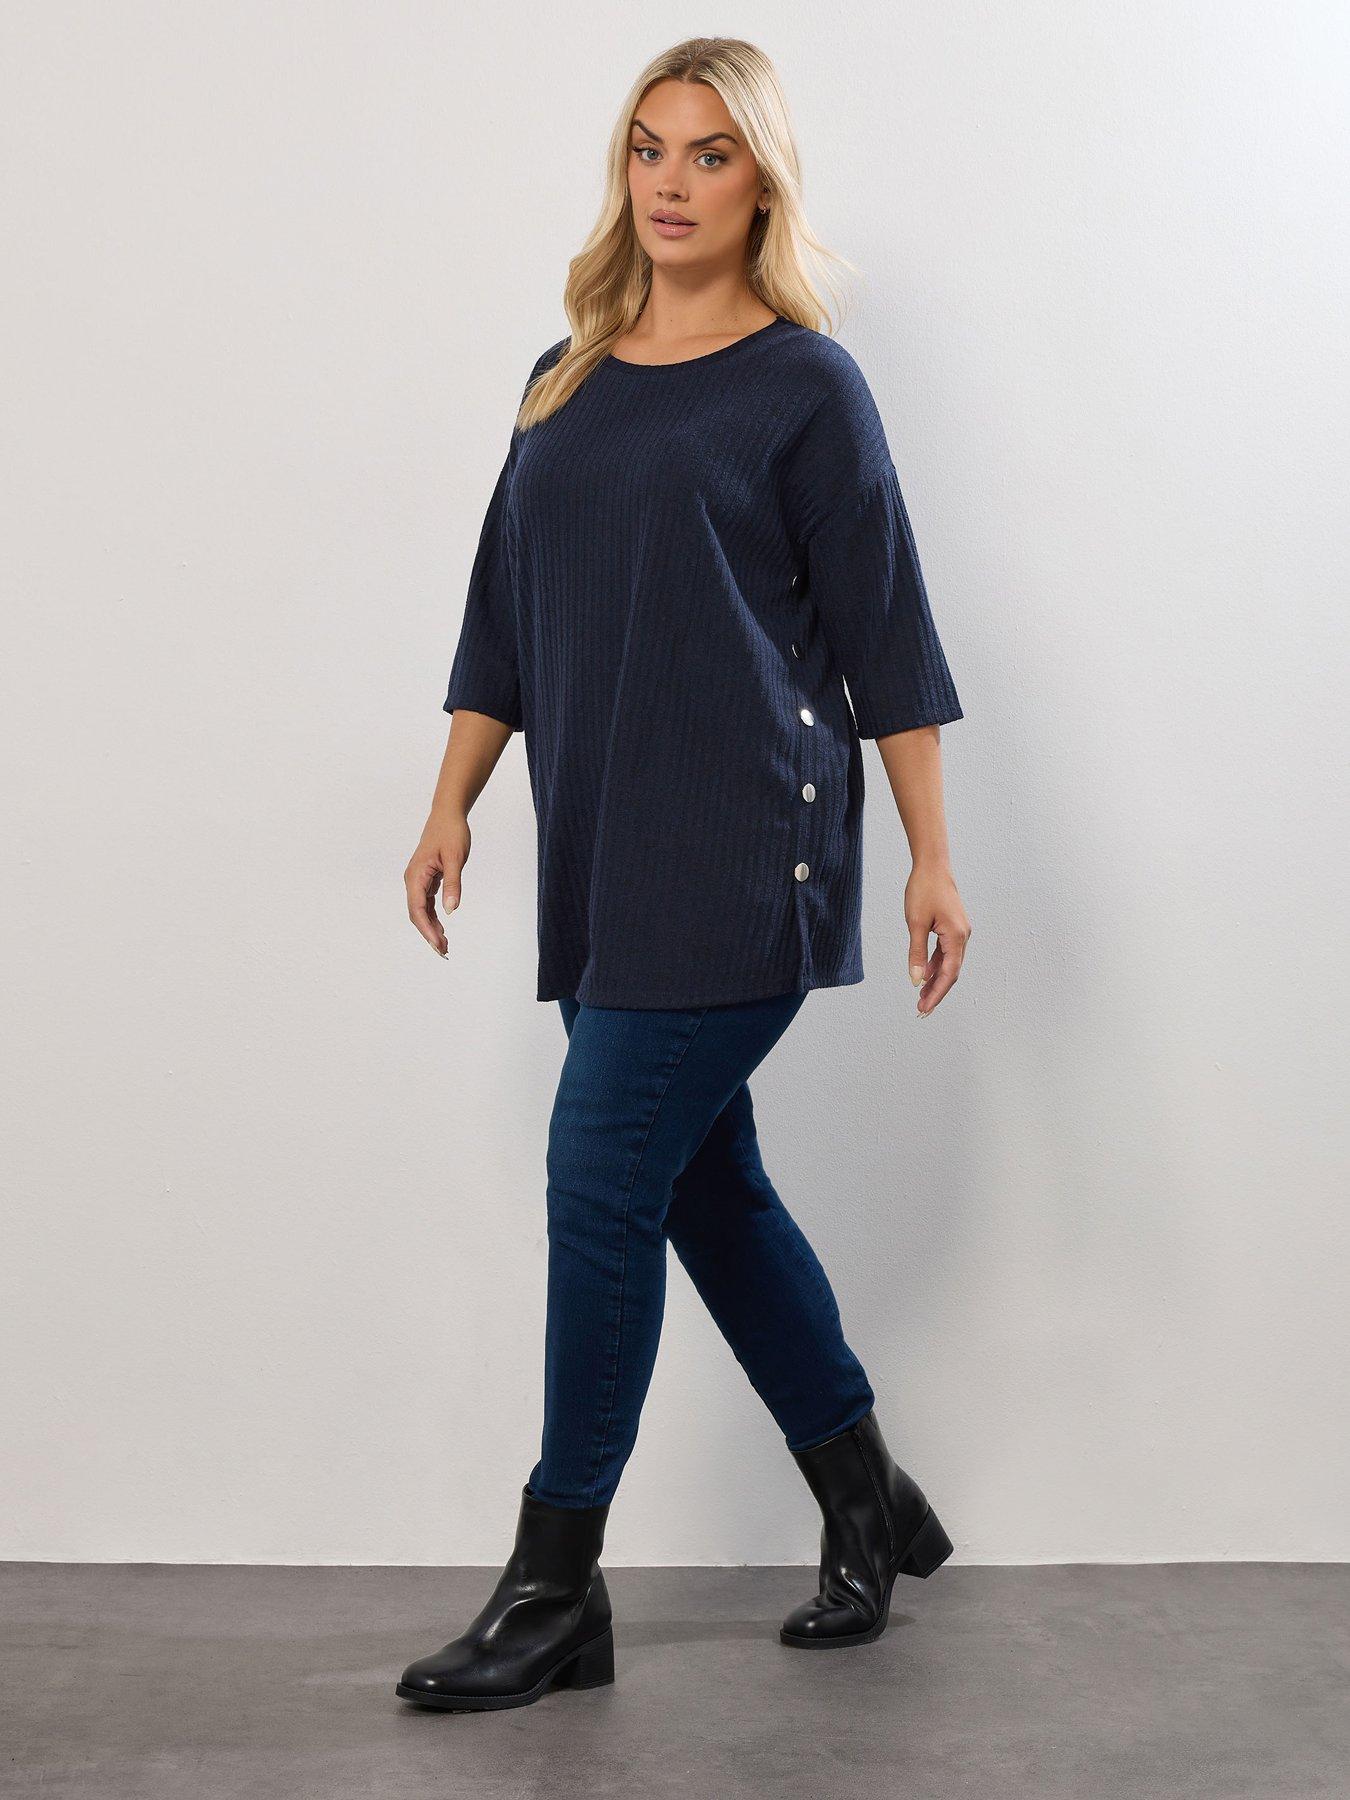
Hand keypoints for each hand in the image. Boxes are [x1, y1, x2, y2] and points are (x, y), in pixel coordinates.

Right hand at [404, 814, 470, 957]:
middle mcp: (413, 880)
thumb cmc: (451, 833)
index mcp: (416, 875)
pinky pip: (426, 903)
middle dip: (428, 934)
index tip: (438, 945)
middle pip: (417, 914)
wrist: (448, 815)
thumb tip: (451, 910)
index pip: (418, 910)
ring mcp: (418, 880)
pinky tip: (442, 929)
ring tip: (444, 946)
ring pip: (421, 911)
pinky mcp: (426, 878)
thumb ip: (453, 884)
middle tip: (444, 952)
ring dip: (431, 928)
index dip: (427, 930)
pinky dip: (433, 917)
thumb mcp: (456, 858)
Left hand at [905, 864, 970, 1015]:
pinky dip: (936, 965)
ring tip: (922, 997)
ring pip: (949, 963)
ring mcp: (960, 932)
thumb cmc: (923, 890)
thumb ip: (917, 953)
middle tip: (921, 1009)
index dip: (936, 994)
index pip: (948, 974)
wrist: (932, 865)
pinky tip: (926, 975)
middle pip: (952, 972)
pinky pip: (946, 952)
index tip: (923, 1008)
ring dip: (936, 980)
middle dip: (937, 992)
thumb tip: (916, 980)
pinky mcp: (953, 928)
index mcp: (957, 936)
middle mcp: (963, 936)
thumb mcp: (915, 923)